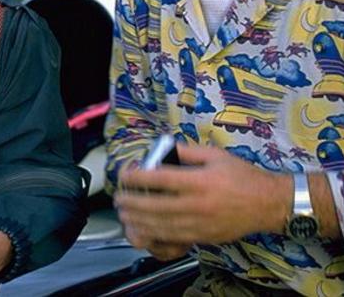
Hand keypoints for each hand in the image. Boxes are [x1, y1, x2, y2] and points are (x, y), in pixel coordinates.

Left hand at [115, 144, 290, 248]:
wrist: (268, 203)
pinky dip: (155, 236)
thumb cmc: (242, 176)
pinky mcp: (204, 237)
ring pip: (162, 226)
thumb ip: (186, 151)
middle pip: (156, 206)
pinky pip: (175, 239)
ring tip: (124, 215)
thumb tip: (163, 148)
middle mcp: (198, 204)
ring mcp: (200, 224)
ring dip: (139, 221)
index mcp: (199, 181)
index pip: (160, 179)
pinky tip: (143, 231)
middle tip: (118, 198)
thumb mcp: (214, 155)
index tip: (125, 175)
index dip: (138, 177)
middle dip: (132, 203)